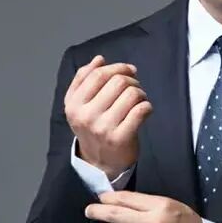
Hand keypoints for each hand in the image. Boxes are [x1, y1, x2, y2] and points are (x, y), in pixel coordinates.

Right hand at [65, 54, 152, 179]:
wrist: (100, 163)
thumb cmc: (93, 128)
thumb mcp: (79, 104)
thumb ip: (84, 79)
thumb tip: (99, 59)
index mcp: (74, 105)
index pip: (98, 75)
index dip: (117, 67)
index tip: (129, 70)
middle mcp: (86, 116)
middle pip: (117, 82)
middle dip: (132, 80)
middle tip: (135, 88)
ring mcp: (103, 128)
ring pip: (132, 94)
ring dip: (141, 93)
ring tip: (139, 100)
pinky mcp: (121, 138)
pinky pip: (141, 110)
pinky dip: (147, 106)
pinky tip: (144, 111)